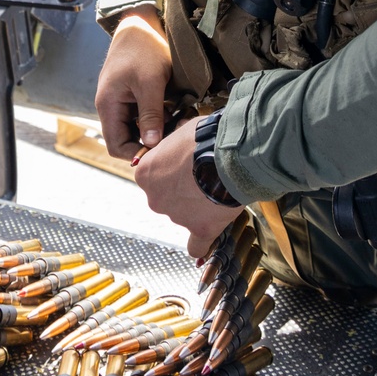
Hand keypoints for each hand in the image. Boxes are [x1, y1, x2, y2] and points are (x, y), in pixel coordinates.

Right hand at [95, 5, 172, 160]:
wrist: (142, 22)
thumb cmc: (144, 48)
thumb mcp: (150, 82)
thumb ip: (150, 114)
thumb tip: (151, 144)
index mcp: (108, 105)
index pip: (116, 145)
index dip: (137, 152)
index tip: (161, 150)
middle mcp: (111, 106)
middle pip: (126, 139)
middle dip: (149, 142)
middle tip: (174, 138)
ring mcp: (121, 100)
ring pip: (135, 128)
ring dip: (155, 130)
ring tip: (177, 124)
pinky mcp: (131, 94)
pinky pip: (141, 115)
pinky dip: (156, 118)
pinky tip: (174, 113)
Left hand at [133, 118, 242, 258]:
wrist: (231, 154)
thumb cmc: (206, 138)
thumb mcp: (181, 130)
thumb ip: (174, 144)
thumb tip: (179, 143)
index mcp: (145, 173)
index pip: (152, 173)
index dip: (170, 166)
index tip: (184, 161)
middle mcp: (156, 198)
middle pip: (165, 196)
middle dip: (181, 188)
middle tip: (202, 174)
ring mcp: (177, 216)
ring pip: (183, 214)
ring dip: (196, 205)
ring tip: (217, 189)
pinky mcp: (201, 229)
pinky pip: (197, 245)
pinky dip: (200, 244)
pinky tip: (204, 242)